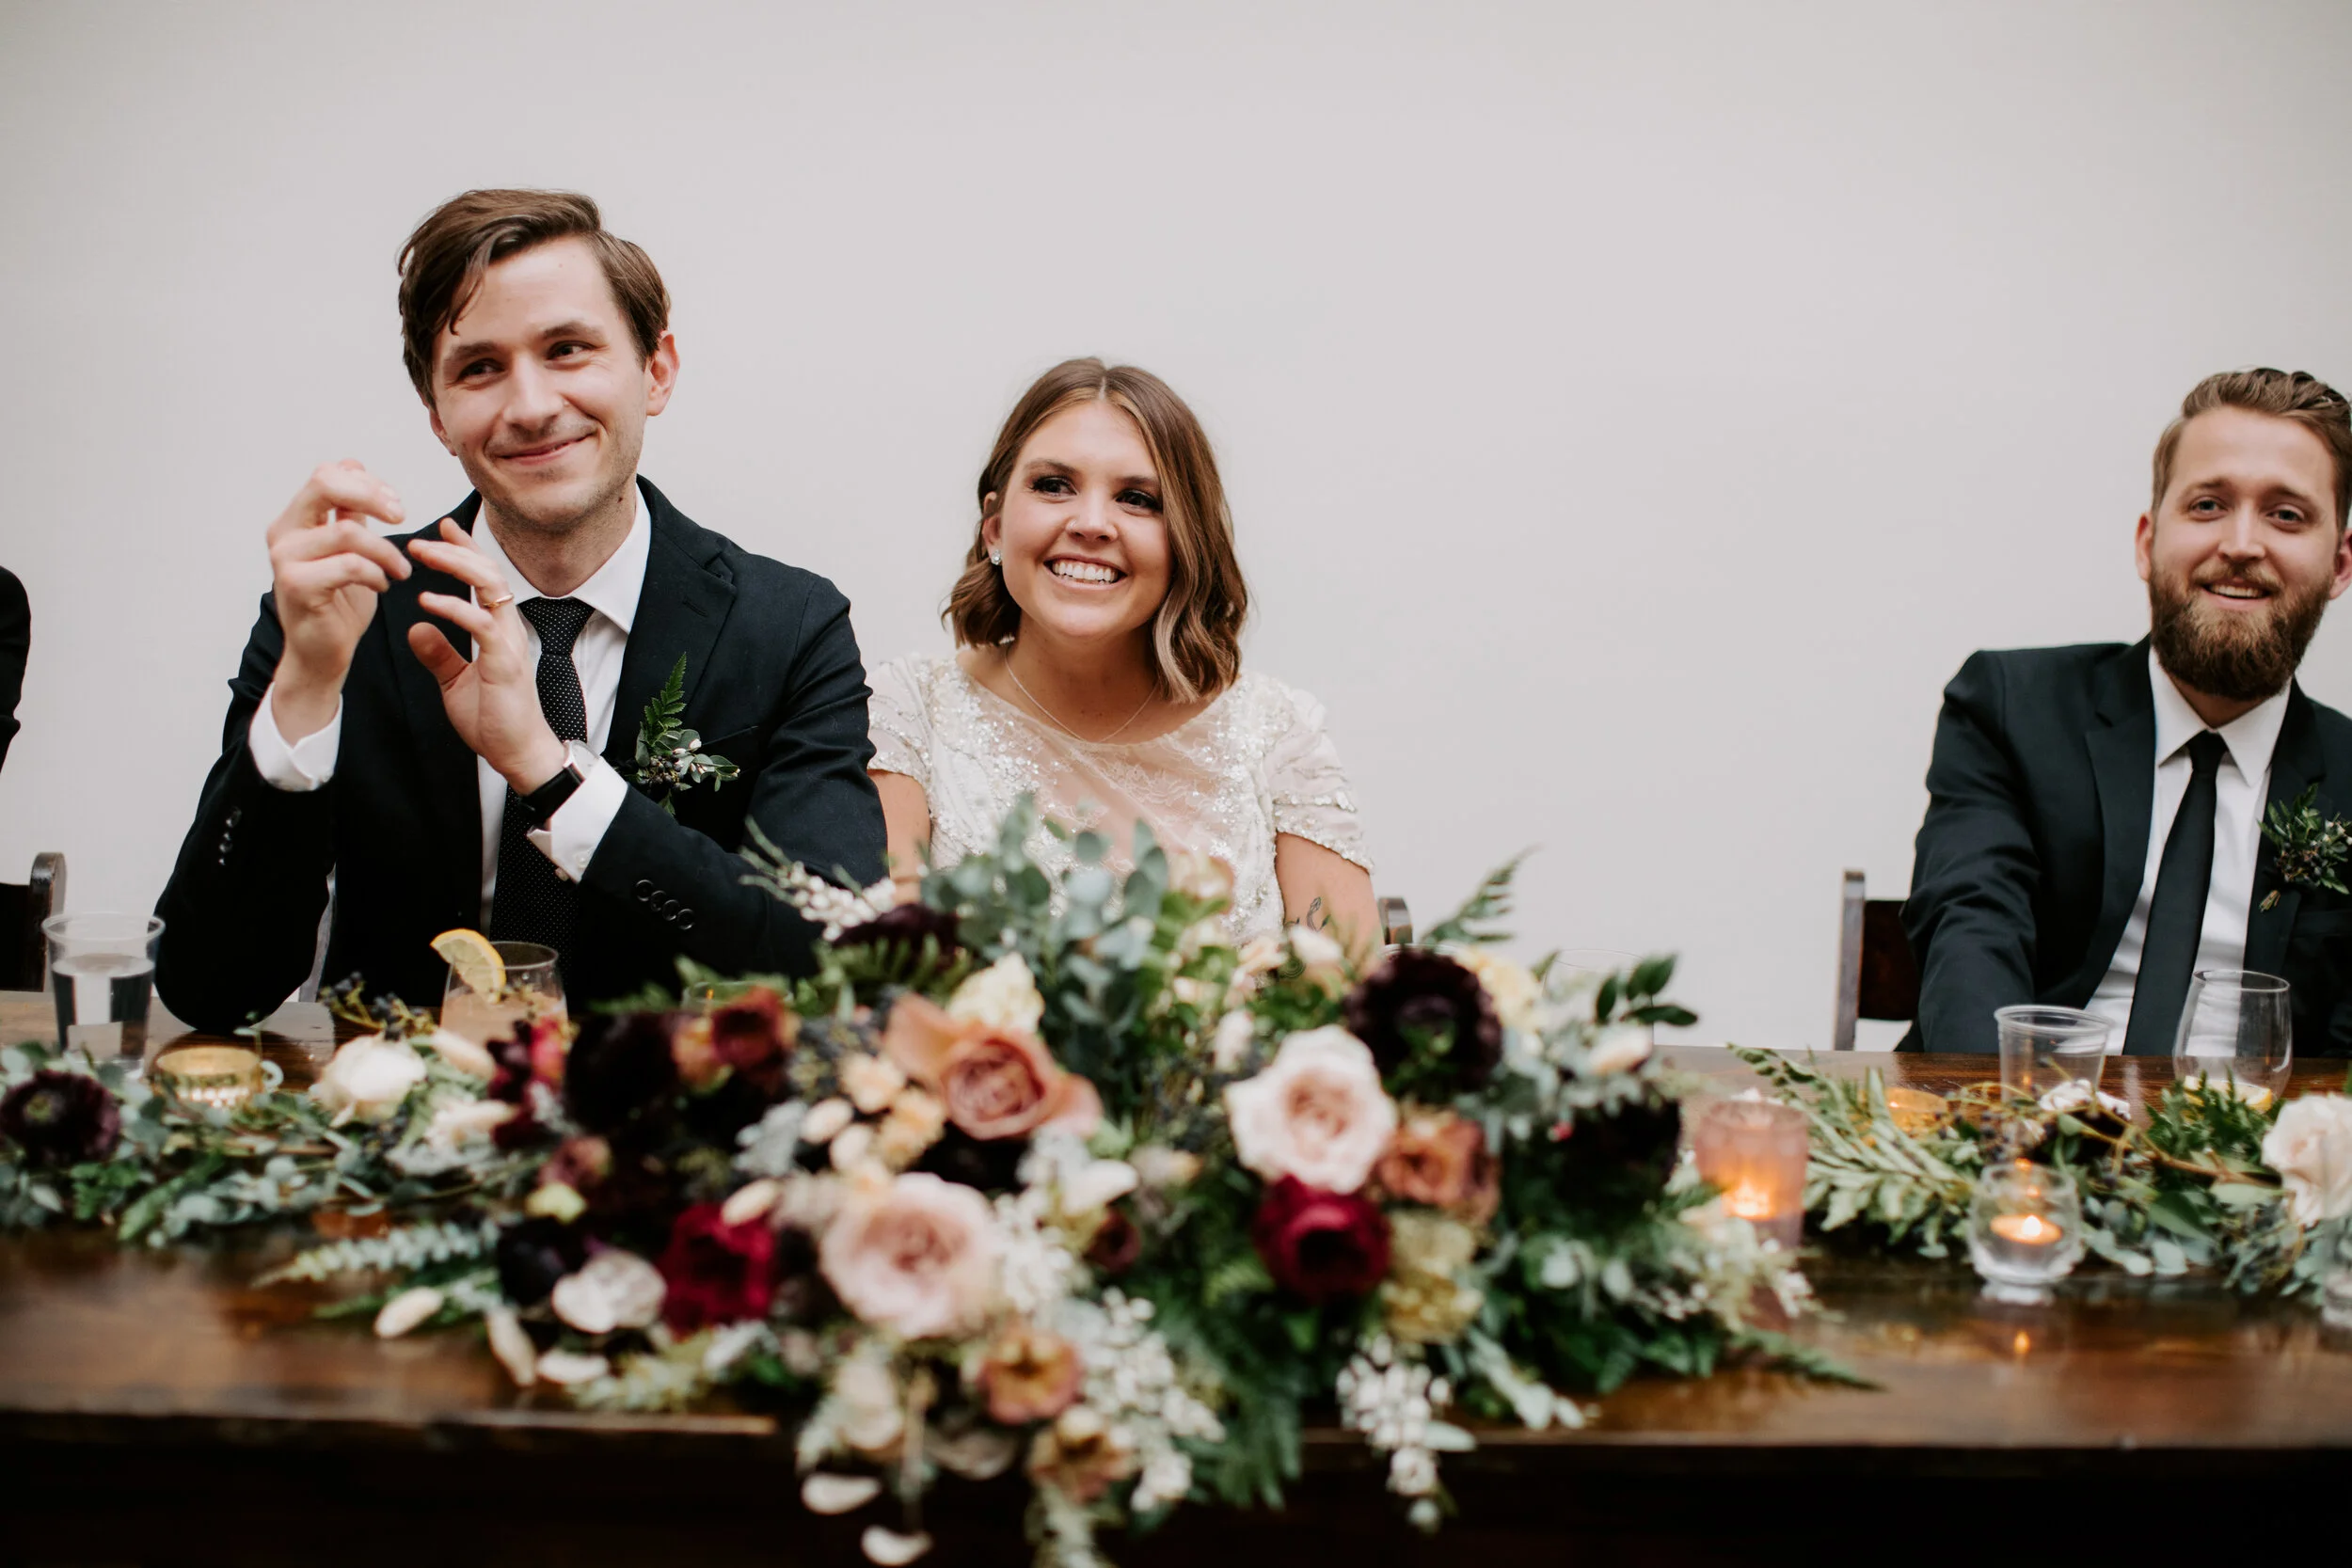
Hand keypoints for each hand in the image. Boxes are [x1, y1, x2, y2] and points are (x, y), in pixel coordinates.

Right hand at [265, 461, 412, 740]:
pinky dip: (376, 574)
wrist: (321, 654)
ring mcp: (285, 558)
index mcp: (295, 519)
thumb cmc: (337, 603)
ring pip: (347, 532)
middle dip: (373, 495)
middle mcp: (283, 532)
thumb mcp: (349, 550)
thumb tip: (355, 467)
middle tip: (401, 518)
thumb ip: (349, 514)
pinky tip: (384, 586)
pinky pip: (350, 565)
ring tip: (401, 571)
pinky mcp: (297, 585)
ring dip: (387, 551)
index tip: (395, 506)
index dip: (367, 482)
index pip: (328, 474)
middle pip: (325, 483)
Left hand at [406, 520, 569, 791]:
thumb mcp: (455, 682)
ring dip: (456, 565)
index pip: (485, 579)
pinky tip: (428, 601)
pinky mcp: (505, 663)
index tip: (443, 528)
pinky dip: (455, 608)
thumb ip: (439, 653)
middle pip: (489, 572)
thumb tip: (417, 627)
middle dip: (456, 550)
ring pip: (491, 587)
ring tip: (423, 555)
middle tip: (421, 540)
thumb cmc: (494, 720)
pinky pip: (482, 624)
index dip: (465, 551)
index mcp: (498, 630)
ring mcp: (509, 644)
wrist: (517, 754)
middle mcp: (508, 629)